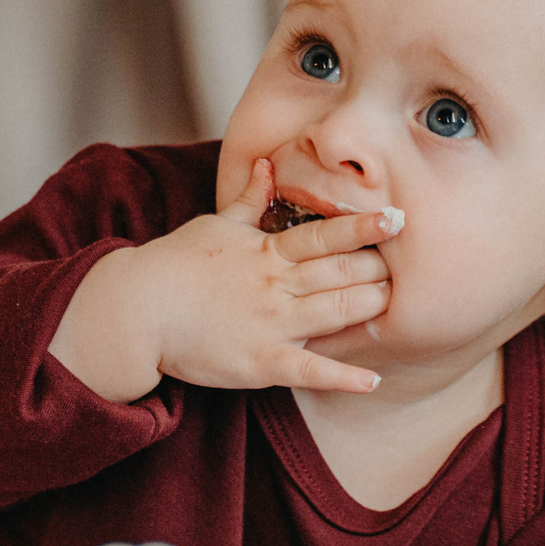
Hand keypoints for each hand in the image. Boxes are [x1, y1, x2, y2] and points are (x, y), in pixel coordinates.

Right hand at [48, 155, 397, 401]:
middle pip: (342, 272)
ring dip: (371, 306)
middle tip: (409, 264)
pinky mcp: (260, 363)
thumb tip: (266, 164)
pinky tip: (372, 380)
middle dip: (379, 268)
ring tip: (399, 303)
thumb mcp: (214, 225)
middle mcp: (277, 286)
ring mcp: (272, 325)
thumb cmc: (174, 266)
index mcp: (267, 252)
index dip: (365, 227)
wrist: (136, 310)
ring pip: (336, 313)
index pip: (326, 235)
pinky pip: (309, 371)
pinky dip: (342, 377)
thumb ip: (248, 199)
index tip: (398, 217)